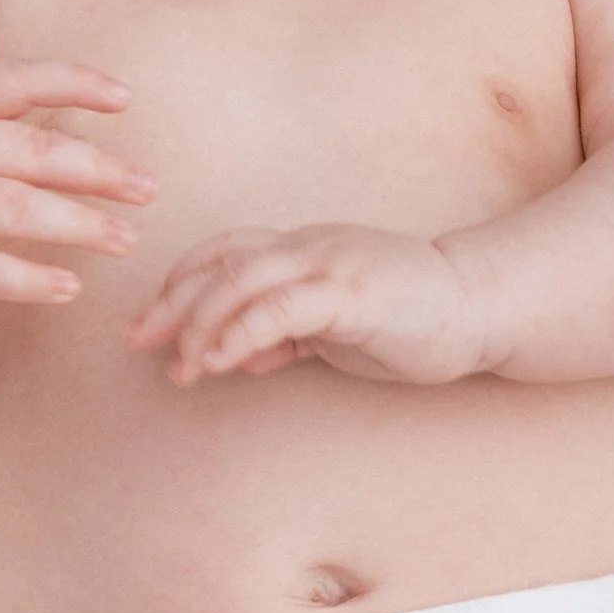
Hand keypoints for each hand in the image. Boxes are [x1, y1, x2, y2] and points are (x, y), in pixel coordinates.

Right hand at [0, 61, 151, 308]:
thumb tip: (92, 142)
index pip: (10, 80)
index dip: (71, 82)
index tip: (127, 99)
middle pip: (26, 150)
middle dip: (97, 170)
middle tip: (149, 189)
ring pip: (12, 208)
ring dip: (79, 224)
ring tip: (126, 239)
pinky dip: (31, 278)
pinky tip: (72, 287)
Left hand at [127, 223, 494, 383]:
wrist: (479, 308)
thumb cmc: (411, 318)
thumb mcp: (335, 328)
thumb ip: (287, 336)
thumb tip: (240, 357)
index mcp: (303, 248)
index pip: (224, 252)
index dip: (179, 283)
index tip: (150, 324)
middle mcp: (308, 246)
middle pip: (220, 263)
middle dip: (170, 303)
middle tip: (134, 342)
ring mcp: (329, 266)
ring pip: (242, 281)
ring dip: (200, 324)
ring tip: (181, 366)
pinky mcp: (351, 294)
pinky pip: (282, 309)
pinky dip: (242, 332)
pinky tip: (221, 361)